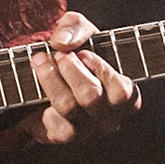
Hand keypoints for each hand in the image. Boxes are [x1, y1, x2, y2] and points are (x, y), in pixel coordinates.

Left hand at [26, 11, 139, 144]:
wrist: (44, 77)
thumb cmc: (74, 53)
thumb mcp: (78, 30)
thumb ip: (76, 27)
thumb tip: (62, 42)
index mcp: (126, 96)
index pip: (122, 91)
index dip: (100, 69)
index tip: (83, 54)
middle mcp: (110, 118)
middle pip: (90, 96)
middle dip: (70, 68)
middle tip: (59, 55)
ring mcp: (87, 130)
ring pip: (67, 105)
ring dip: (50, 77)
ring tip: (41, 61)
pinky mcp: (63, 136)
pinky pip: (52, 118)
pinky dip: (42, 96)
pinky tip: (38, 84)